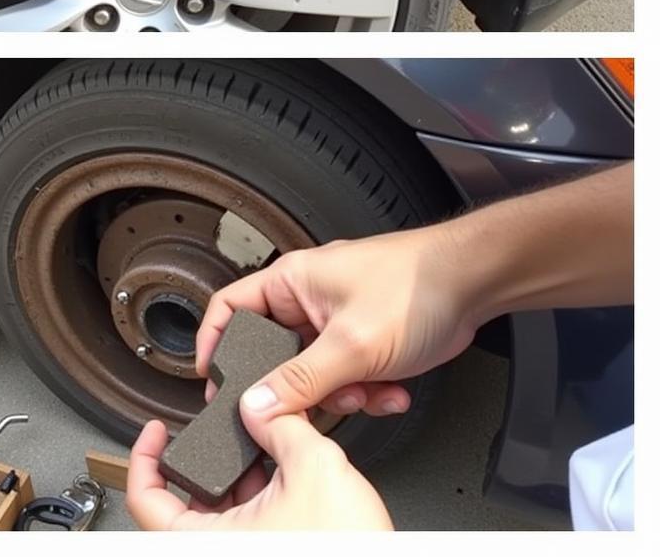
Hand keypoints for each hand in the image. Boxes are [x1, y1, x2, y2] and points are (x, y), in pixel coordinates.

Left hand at [126, 407, 391, 529]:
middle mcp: (223, 549)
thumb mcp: (315, 467)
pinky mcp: (276, 551)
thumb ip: (282, 424)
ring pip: (228, 507)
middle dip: (213, 454)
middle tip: (225, 425)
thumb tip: (264, 403)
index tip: (155, 431)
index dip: (144, 459)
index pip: (146, 501)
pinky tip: (287, 468)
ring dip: (244, 471)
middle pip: (193, 497)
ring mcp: (250, 551)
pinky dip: (265, 490)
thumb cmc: (345, 551)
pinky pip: (254, 518)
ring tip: (265, 441)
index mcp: (210, 540)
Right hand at [196, 229, 476, 418]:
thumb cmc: (415, 286)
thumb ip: (300, 380)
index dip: (215, 343)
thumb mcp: (351, 345)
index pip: (231, 308)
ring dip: (340, 392)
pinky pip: (346, 374)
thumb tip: (256, 404)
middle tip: (309, 403)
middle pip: (275, 352)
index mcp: (291, 281)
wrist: (473, 283)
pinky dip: (366, 388)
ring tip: (367, 391)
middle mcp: (308, 297)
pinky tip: (390, 390)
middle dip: (298, 386)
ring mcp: (336, 318)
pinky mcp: (363, 337)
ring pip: (313, 371)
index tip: (212, 380)